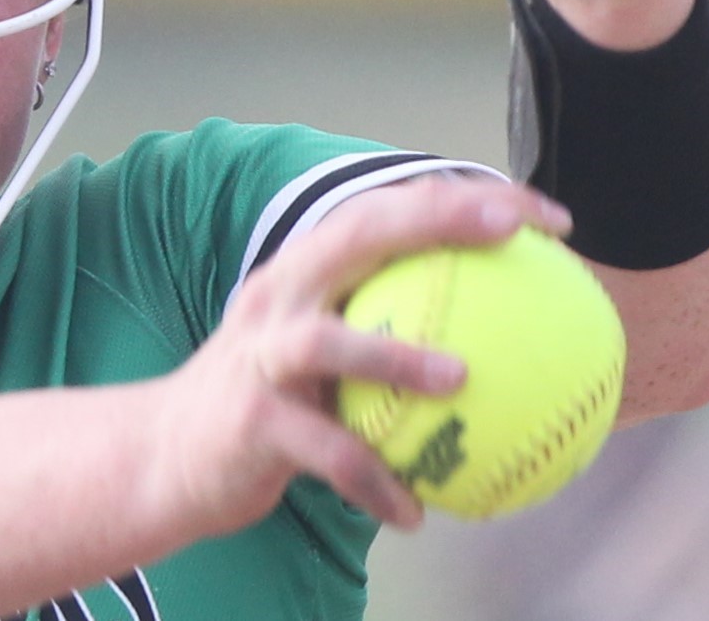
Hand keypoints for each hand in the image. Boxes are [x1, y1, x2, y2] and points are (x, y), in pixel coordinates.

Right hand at [151, 176, 572, 533]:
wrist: (165, 455)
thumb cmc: (266, 401)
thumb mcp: (320, 349)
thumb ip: (387, 329)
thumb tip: (507, 339)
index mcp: (305, 269)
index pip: (386, 208)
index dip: (462, 196)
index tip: (543, 214)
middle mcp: (280, 295)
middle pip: (356, 233)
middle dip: (436, 218)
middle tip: (511, 229)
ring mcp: (260, 356)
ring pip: (328, 342)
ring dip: (396, 356)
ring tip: (461, 379)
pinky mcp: (250, 421)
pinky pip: (326, 454)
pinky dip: (375, 483)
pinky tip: (413, 512)